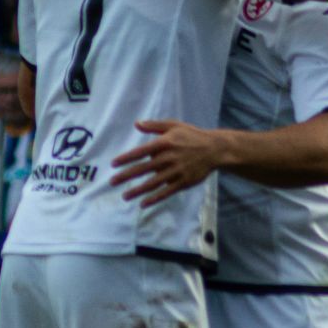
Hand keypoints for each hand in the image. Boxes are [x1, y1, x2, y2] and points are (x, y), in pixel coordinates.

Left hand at [110, 120, 225, 205]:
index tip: (113, 164)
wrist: (215, 149)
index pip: (141, 152)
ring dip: (138, 191)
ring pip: (153, 183)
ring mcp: (176, 172)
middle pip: (144, 169)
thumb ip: (154, 125)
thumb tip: (136, 124)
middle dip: (126, 176)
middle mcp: (169, 158)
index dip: (126, 158)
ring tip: (124, 196)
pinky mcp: (184, 182)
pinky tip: (143, 203)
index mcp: (165, 143)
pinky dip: (154, 198)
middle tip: (112, 182)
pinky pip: (166, 192)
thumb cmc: (192, 136)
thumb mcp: (174, 125)